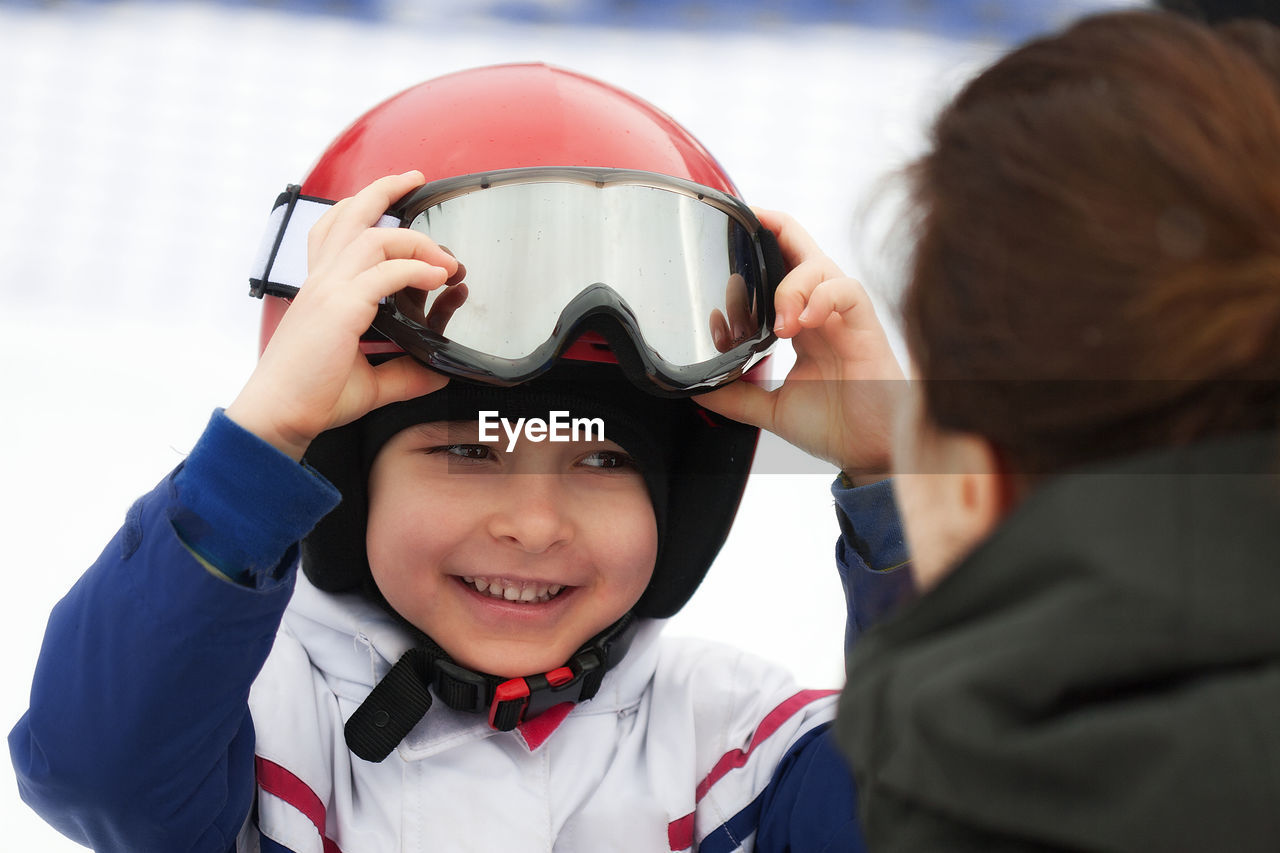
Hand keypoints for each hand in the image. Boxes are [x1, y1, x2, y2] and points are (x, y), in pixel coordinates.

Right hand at [226, 171, 457, 459]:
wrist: (281, 416)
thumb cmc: (311, 397)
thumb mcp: (370, 382)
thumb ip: (404, 373)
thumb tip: (436, 374)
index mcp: (321, 289)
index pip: (335, 230)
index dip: (363, 208)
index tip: (396, 199)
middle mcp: (322, 281)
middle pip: (349, 214)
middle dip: (384, 189)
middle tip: (414, 179)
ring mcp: (328, 291)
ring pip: (374, 237)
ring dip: (416, 240)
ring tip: (446, 259)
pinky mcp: (340, 309)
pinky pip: (385, 273)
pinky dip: (416, 269)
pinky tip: (437, 278)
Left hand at [695, 209, 903, 479]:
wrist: (871, 451)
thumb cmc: (835, 425)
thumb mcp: (770, 408)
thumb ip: (735, 394)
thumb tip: (695, 388)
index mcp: (800, 323)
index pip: (777, 269)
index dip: (748, 258)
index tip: (716, 269)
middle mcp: (822, 311)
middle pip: (800, 246)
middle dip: (771, 228)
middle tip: (742, 227)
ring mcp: (844, 316)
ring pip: (819, 264)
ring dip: (790, 285)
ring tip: (779, 322)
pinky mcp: (865, 328)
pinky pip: (847, 290)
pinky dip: (821, 297)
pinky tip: (803, 322)